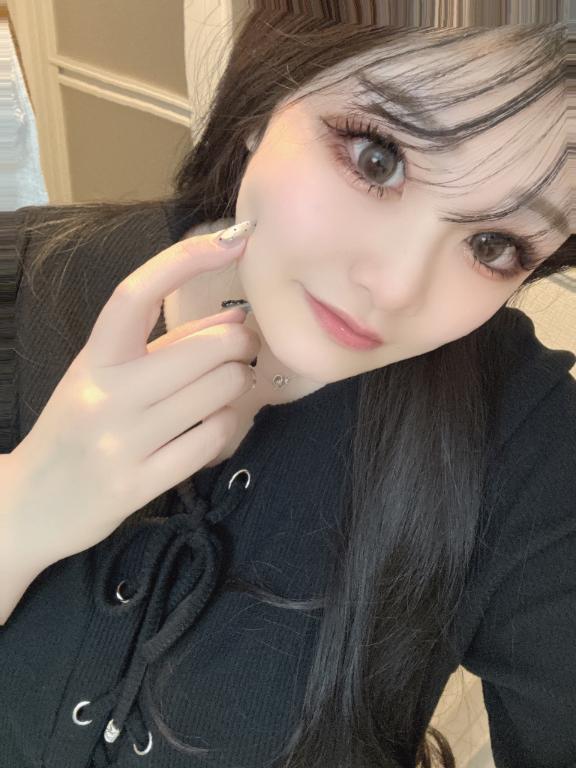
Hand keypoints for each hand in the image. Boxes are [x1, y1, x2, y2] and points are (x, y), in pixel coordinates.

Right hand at [9, 224, 259, 564]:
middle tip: (243, 349)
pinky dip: (227, 427)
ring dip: (238, 385)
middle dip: (240, 343)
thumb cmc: (74, 430)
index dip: (187, 260)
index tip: (233, 241)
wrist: (25, 507)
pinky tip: (216, 426)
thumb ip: (163, 347)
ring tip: (229, 389)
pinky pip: (211, 440)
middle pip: (206, 348)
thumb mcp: (102, 379)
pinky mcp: (138, 484)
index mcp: (93, 359)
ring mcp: (121, 441)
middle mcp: (106, 394)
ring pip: (219, 392)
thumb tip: (231, 322)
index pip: (137, 294)